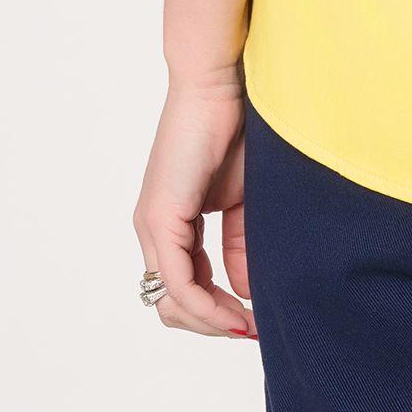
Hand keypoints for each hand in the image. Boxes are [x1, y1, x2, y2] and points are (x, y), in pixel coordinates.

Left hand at [133, 68, 256, 339]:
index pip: (186, 288)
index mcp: (174, 224)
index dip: (220, 313)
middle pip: (173, 305)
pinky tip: (237, 309)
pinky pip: (177, 281)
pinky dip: (206, 304)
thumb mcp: (245, 200)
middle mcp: (155, 229)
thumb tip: (246, 291)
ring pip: (171, 300)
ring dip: (212, 320)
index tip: (257, 322)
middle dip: (215, 324)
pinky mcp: (160, 216)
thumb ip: (241, 245)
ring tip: (249, 322)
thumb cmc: (239, 126)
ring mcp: (153, 225)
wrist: (224, 82)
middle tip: (253, 328)